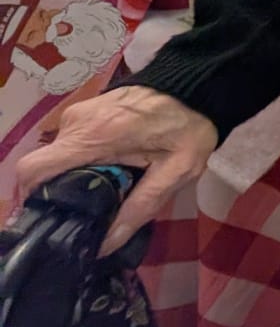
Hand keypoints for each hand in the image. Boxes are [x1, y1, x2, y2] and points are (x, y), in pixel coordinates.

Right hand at [16, 86, 217, 256]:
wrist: (198, 82)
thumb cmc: (190, 126)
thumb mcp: (177, 171)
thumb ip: (142, 206)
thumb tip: (107, 244)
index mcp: (92, 138)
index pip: (33, 170)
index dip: (34, 198)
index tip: (55, 216)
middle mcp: (76, 123)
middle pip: (45, 167)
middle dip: (62, 191)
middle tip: (92, 209)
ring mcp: (80, 113)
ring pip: (60, 155)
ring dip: (77, 174)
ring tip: (108, 187)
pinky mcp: (88, 110)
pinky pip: (72, 141)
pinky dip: (84, 158)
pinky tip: (111, 166)